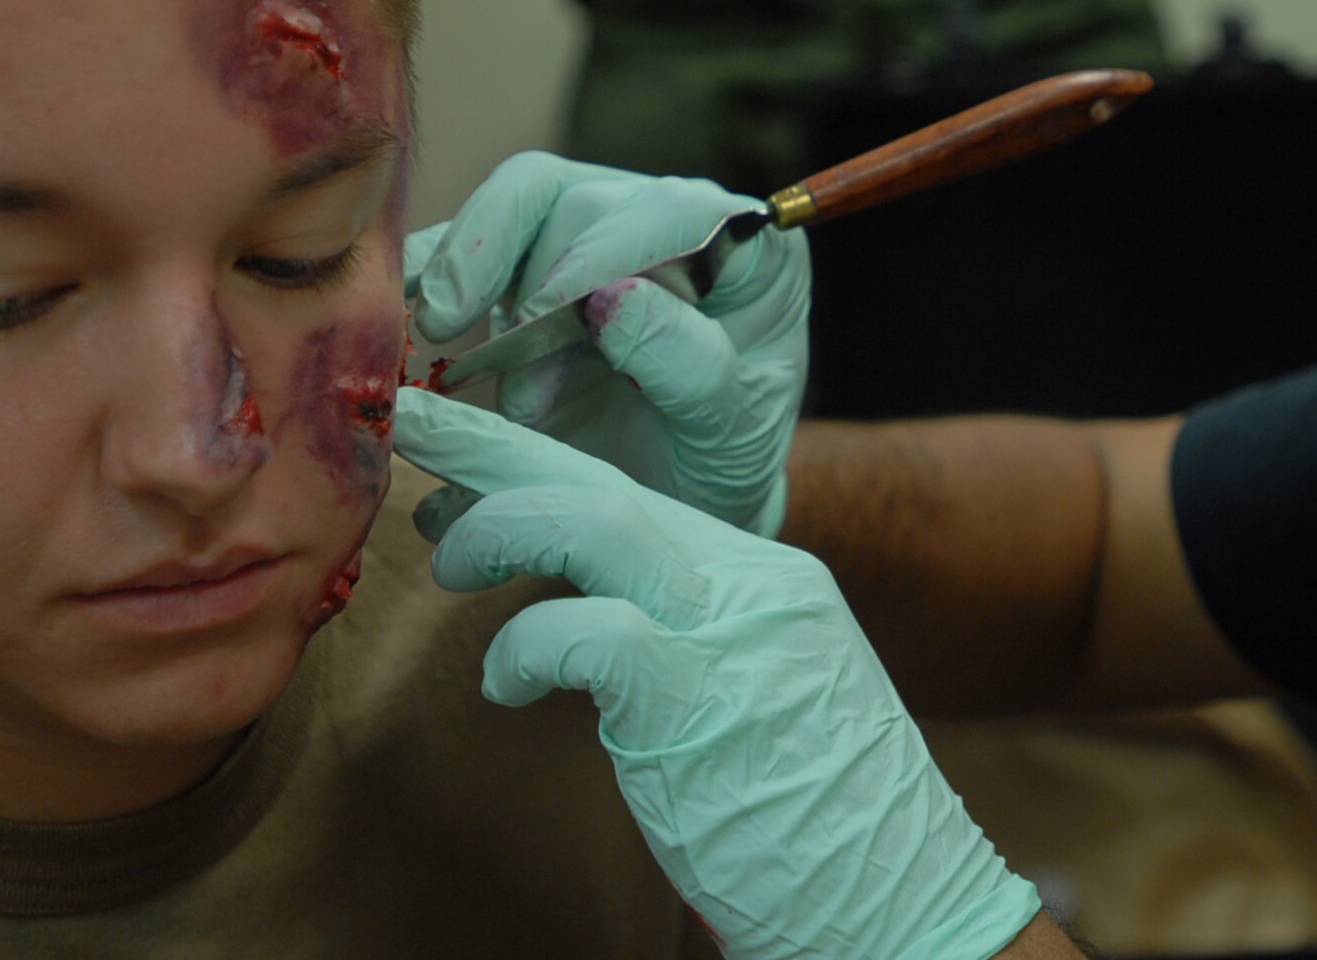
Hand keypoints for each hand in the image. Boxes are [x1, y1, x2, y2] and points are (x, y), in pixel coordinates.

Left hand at [392, 389, 1042, 959]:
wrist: (907, 898)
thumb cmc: (819, 826)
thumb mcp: (754, 698)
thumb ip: (685, 641)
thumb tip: (583, 617)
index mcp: (764, 579)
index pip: (634, 494)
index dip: (536, 462)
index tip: (461, 443)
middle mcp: (754, 584)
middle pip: (607, 480)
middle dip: (495, 446)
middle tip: (409, 418)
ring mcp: (734, 633)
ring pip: (595, 521)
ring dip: (501, 527)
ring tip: (450, 564)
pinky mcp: (705, 699)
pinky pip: (590, 633)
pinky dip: (525, 646)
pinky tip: (506, 686)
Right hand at [405, 153, 808, 536]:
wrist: (680, 500)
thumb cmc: (720, 462)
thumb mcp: (731, 432)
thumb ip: (691, 367)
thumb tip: (612, 299)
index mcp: (745, 251)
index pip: (667, 211)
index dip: (596, 254)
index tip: (544, 318)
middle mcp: (668, 223)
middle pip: (573, 198)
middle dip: (516, 272)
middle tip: (476, 354)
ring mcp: (592, 236)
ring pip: (513, 205)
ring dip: (464, 267)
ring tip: (434, 339)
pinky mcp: (528, 265)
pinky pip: (465, 241)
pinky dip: (422, 271)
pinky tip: (390, 316)